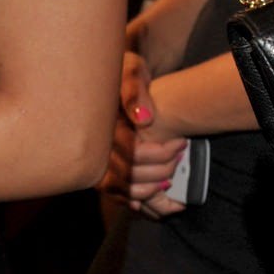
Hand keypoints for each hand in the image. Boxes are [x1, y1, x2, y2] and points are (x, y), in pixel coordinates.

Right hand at [99, 52, 187, 216]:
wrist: (110, 72)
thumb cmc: (123, 70)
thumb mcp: (131, 71)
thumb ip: (135, 91)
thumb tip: (143, 119)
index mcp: (101, 124)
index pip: (130, 153)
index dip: (159, 154)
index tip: (180, 143)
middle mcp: (93, 143)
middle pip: (126, 175)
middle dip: (159, 172)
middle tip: (180, 157)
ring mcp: (94, 155)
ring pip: (117, 189)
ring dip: (146, 193)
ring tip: (169, 181)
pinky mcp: (99, 163)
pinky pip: (113, 191)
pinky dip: (132, 201)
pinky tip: (149, 203)